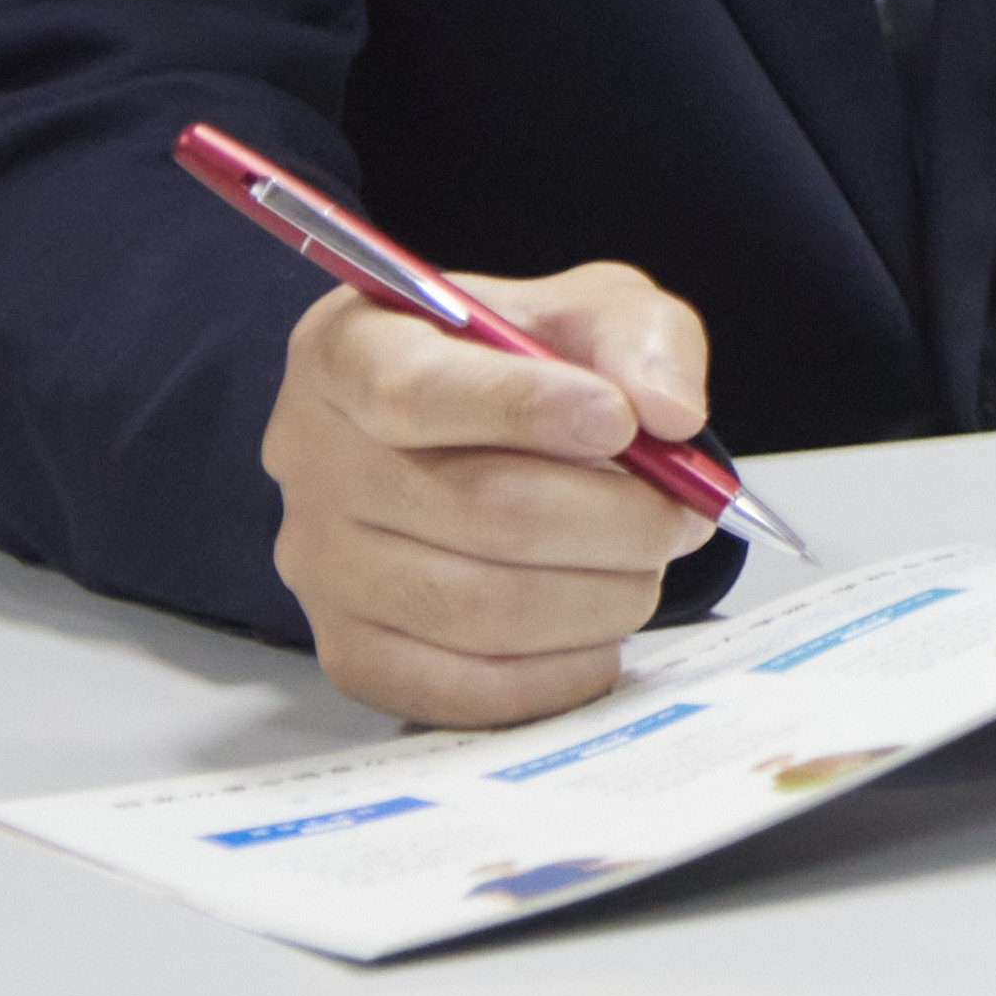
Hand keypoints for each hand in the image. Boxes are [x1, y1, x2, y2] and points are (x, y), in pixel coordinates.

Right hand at [260, 262, 721, 728]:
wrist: (462, 438)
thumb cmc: (519, 365)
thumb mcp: (585, 307)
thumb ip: (636, 336)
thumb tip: (668, 411)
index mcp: (348, 349)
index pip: (417, 391)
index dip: (527, 409)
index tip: (622, 420)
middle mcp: (314, 461)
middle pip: (474, 510)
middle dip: (612, 520)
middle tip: (681, 514)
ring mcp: (323, 568)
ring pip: (479, 609)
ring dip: (599, 596)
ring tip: (648, 564)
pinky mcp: (351, 651)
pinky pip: (460, 688)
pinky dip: (555, 673)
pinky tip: (601, 634)